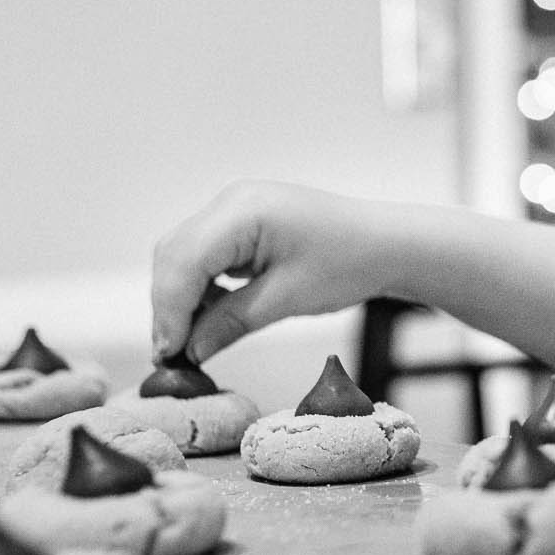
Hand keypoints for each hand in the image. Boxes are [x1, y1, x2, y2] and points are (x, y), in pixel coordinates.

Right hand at [150, 180, 392, 362]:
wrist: (387, 244)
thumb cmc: (349, 264)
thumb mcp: (286, 299)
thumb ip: (229, 322)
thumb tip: (188, 351)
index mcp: (242, 211)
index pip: (183, 262)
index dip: (169, 311)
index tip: (167, 354)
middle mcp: (231, 200)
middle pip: (175, 254)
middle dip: (169, 305)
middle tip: (173, 355)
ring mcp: (236, 206)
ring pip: (184, 253)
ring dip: (181, 296)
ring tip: (190, 341)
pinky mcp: (243, 219)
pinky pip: (205, 251)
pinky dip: (200, 284)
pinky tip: (211, 314)